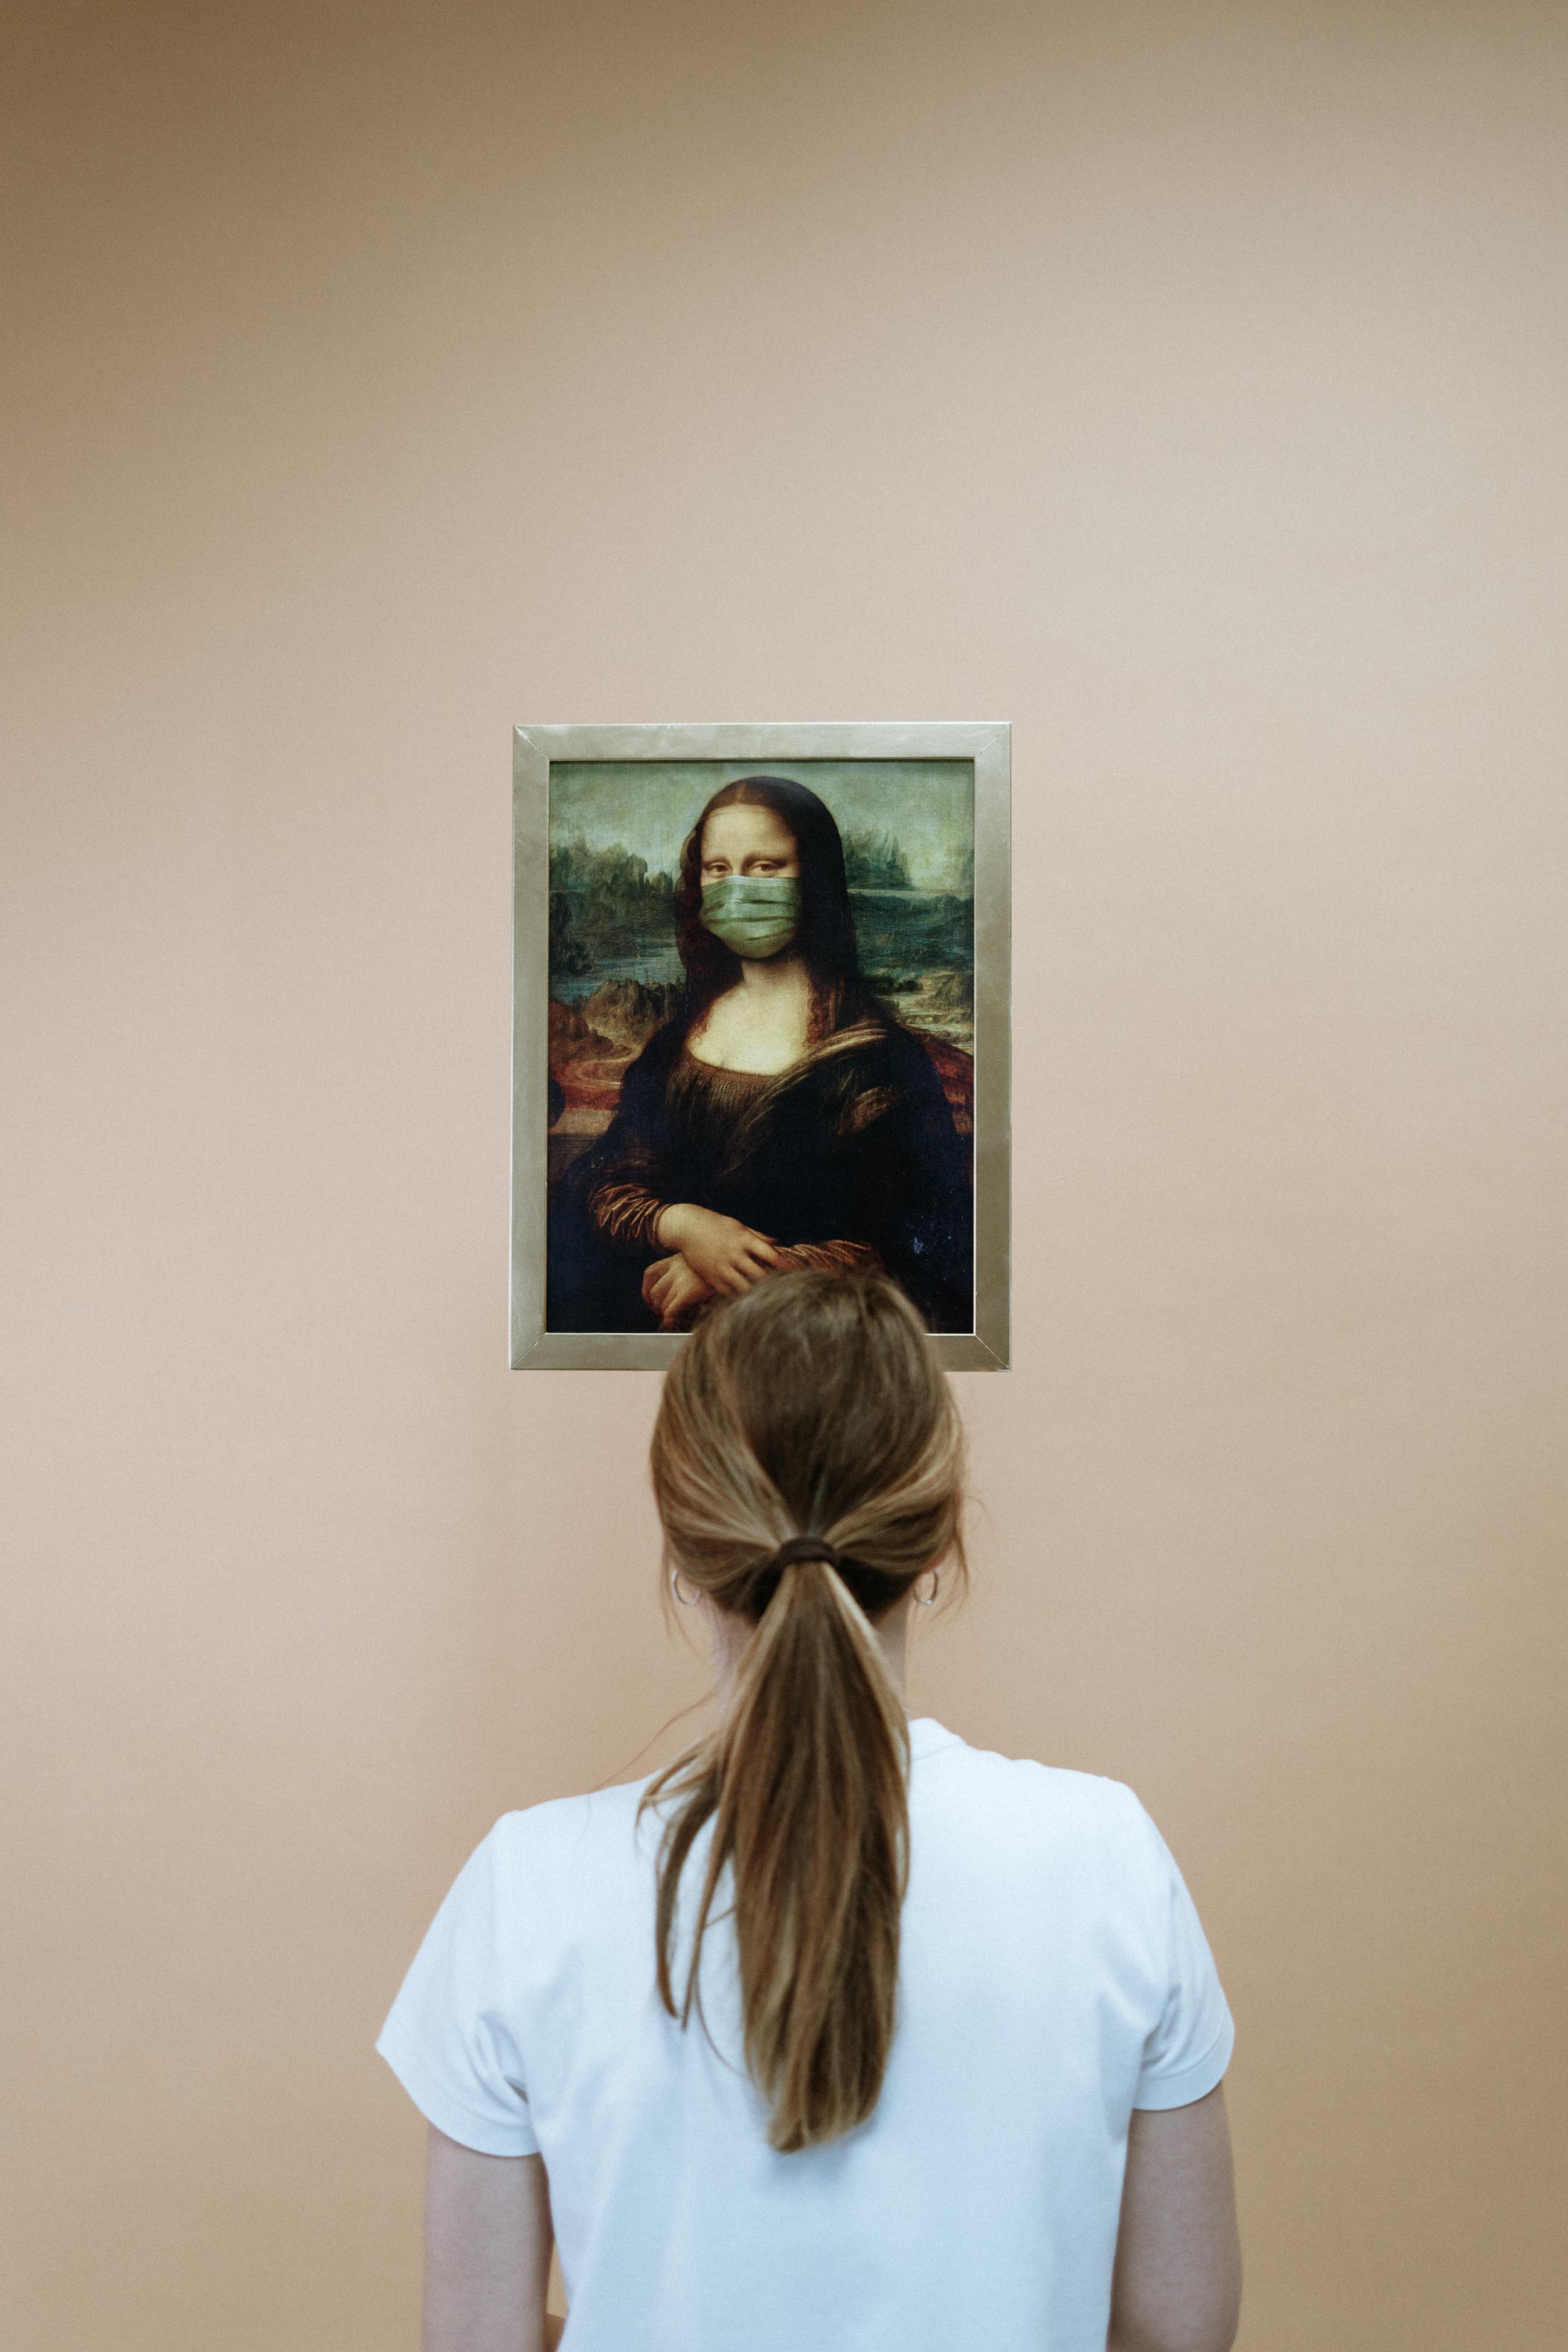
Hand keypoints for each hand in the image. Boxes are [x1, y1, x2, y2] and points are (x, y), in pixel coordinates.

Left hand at [641, 1252, 716, 1329]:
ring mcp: (681, 1279)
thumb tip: (677, 1294)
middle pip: (654, 1291)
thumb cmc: (723, 1267)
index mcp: (676, 1259)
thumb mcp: (700, 1265)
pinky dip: (669, 1320)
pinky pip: (670, 1310)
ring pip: (662, 1303)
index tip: (650, 1301)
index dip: (646, 1290)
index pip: (650, 1273)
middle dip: (656, 1307)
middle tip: (664, 1315)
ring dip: (665, 1315)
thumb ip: (687, 1275)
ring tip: (674, 1321)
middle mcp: (676, 1267)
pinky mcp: (688, 1291)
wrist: (738, 1262)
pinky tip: (673, 1325)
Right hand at [653, 1204, 785, 1296]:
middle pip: (760, 1274)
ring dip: (758, 1294)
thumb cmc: (716, 1225)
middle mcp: (734, 1254)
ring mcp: (722, 1267)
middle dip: (774, 1284)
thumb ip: (758, 1236)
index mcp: (744, 1239)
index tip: (795, 1272)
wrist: (687, 1228)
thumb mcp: (738, 1226)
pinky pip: (729, 1292)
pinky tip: (749, 1301)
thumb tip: (777, 1242)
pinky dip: (740, 1297)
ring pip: (745, 1287)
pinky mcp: (712, 1277)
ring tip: (769, 1300)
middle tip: (786, 1292)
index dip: (785, 1265)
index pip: (770, 1255)